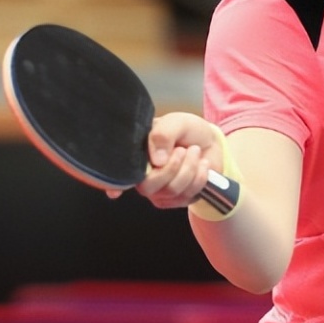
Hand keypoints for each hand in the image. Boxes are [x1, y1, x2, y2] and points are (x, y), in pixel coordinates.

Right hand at [106, 112, 222, 208]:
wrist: (210, 141)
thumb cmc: (187, 130)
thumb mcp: (176, 123)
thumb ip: (163, 135)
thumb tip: (156, 161)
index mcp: (136, 156)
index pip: (118, 174)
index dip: (113, 185)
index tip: (115, 192)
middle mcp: (144, 177)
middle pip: (147, 187)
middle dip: (172, 167)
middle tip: (182, 149)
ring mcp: (160, 191)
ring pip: (171, 190)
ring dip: (190, 168)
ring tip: (194, 151)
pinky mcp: (178, 199)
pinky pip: (187, 196)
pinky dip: (200, 177)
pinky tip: (201, 164)